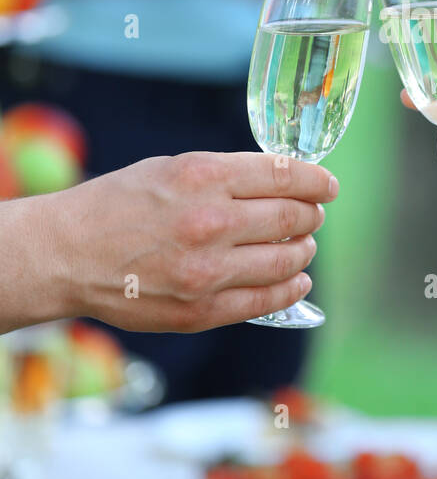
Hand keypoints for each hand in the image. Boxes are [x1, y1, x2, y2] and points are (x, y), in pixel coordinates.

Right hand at [17, 152, 338, 332]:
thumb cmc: (118, 206)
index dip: (316, 180)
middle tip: (313, 215)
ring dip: (304, 251)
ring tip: (302, 246)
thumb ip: (227, 176)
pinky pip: (267, 300)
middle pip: (293, 217)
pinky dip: (291, 288)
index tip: (327, 185)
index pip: (285, 175)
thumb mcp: (173, 169)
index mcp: (204, 178)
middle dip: (312, 215)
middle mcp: (211, 222)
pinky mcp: (203, 309)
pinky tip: (295, 279)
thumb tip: (282, 182)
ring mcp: (209, 270)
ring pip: (288, 260)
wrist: (68, 254)